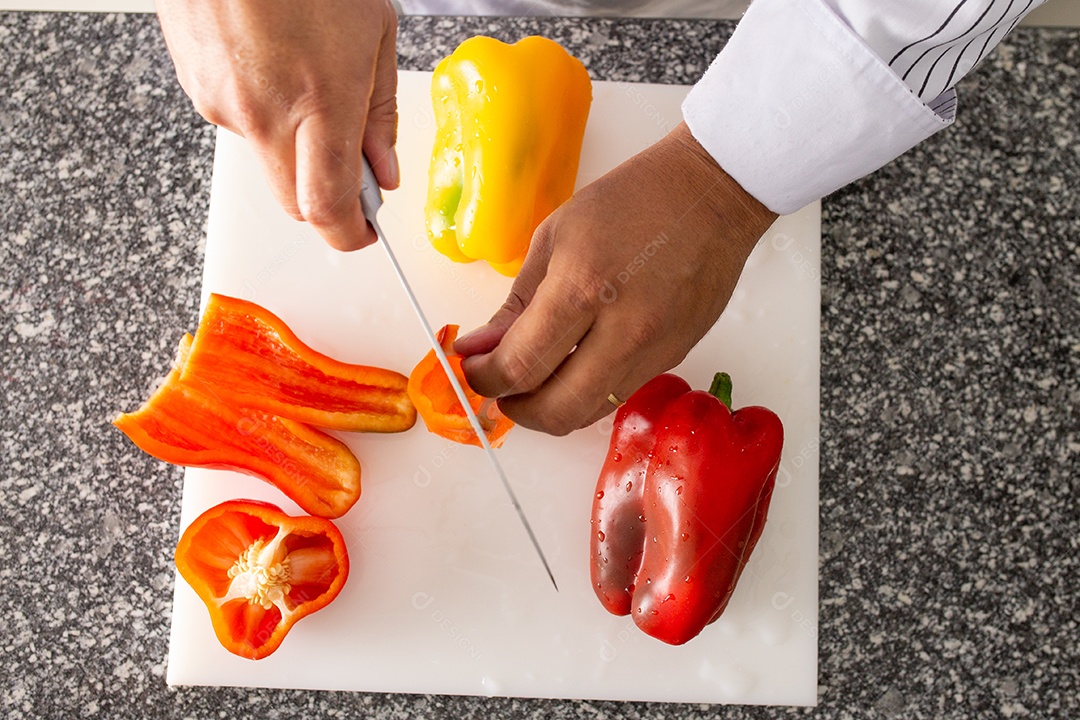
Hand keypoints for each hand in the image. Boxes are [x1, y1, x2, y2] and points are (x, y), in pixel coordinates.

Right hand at [157, 0, 398, 249]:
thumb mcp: (373, 31)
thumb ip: (379, 114)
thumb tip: (384, 172)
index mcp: (318, 101)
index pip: (329, 209)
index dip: (351, 234)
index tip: (367, 232)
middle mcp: (263, 114)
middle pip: (295, 204)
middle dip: (328, 200)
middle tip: (354, 166)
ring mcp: (221, 104)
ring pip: (268, 163)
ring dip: (296, 148)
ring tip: (310, 80)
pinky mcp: (196, 88)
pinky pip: (240, 125)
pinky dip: (266, 115)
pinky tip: (275, 64)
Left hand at [455, 122, 777, 435]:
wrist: (712, 194)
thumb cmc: (633, 201)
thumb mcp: (555, 237)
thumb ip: (516, 304)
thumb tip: (479, 347)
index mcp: (583, 285)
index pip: (520, 365)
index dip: (486, 379)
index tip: (473, 369)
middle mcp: (623, 327)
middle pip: (556, 409)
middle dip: (516, 409)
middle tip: (500, 387)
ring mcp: (654, 348)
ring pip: (588, 411)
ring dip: (550, 407)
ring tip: (534, 378)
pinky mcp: (674, 356)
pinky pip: (618, 393)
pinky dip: (585, 390)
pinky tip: (574, 365)